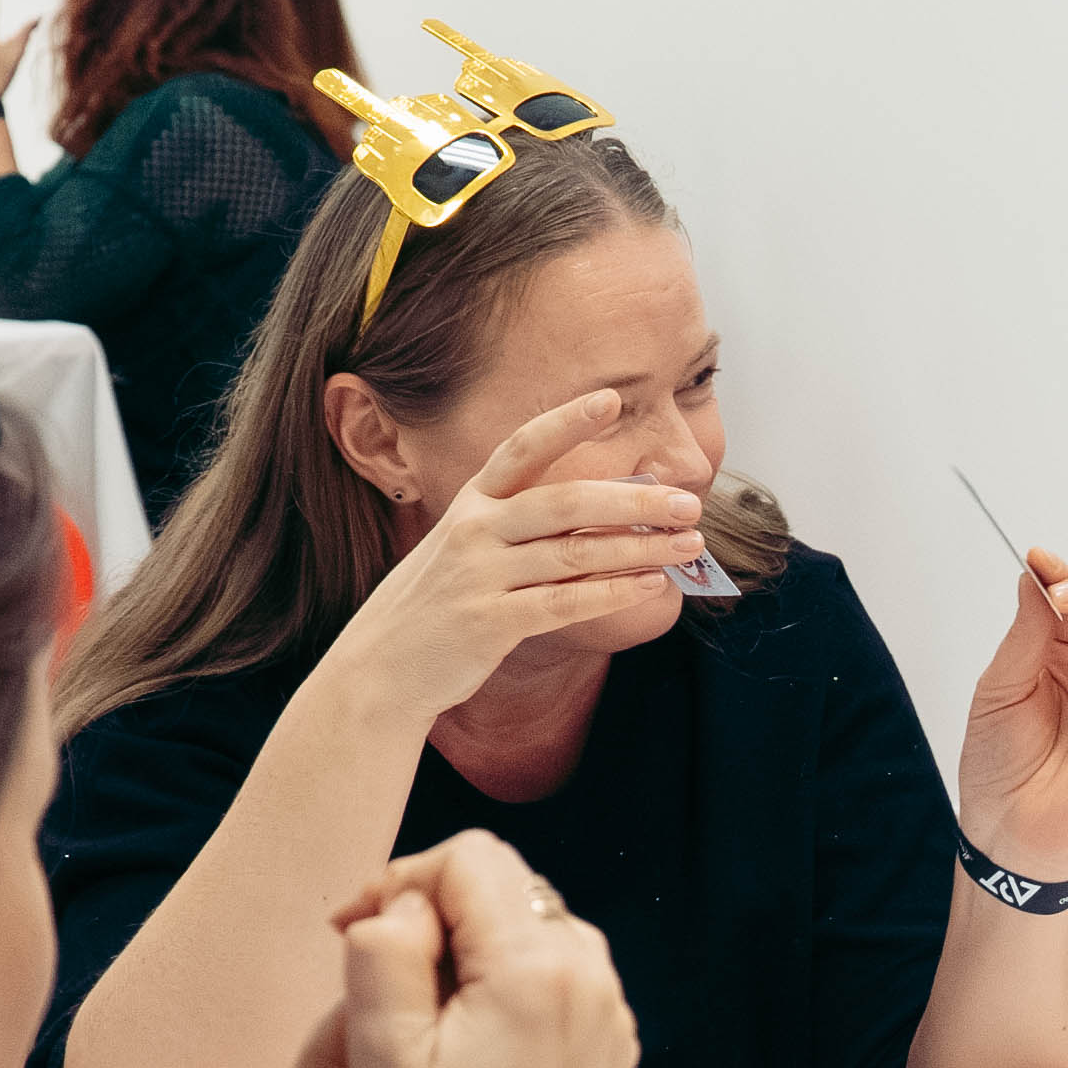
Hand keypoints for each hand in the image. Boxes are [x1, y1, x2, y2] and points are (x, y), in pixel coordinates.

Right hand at [327, 831, 631, 1067]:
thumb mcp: (382, 1051)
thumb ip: (385, 948)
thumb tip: (405, 903)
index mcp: (539, 965)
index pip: (470, 860)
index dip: (401, 880)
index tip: (353, 932)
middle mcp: (590, 976)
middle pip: (504, 889)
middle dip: (435, 916)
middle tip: (383, 980)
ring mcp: (609, 1012)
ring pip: (529, 931)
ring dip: (470, 954)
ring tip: (424, 1022)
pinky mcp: (610, 1046)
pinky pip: (553, 981)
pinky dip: (506, 990)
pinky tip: (468, 1050)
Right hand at [335, 388, 711, 719]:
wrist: (380, 669)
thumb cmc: (438, 604)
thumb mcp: (466, 548)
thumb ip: (520, 526)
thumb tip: (607, 514)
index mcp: (470, 502)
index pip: (522, 447)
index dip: (566, 421)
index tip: (612, 399)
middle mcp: (473, 530)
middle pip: (565, 501)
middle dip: (634, 500)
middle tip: (688, 502)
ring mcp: (479, 576)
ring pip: (574, 553)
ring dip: (640, 548)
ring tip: (687, 545)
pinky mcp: (489, 623)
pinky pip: (564, 603)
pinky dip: (613, 593)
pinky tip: (650, 586)